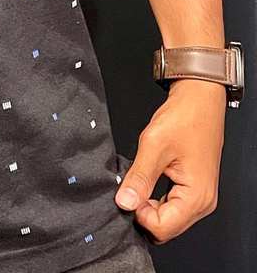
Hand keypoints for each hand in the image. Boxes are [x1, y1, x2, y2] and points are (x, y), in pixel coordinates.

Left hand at [114, 78, 225, 243]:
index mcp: (197, 197)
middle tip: (132, 184)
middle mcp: (202, 203)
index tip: (128, 191)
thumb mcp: (154, 144)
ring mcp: (199, 197)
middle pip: (165, 227)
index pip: (161, 228)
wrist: (200, 100)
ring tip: (140, 178)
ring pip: (167, 218)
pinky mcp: (193, 188)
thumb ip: (139, 177)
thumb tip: (125, 202)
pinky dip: (155, 198)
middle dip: (143, 211)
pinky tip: (147, 179)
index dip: (138, 213)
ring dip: (148, 204)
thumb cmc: (185, 117)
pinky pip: (171, 205)